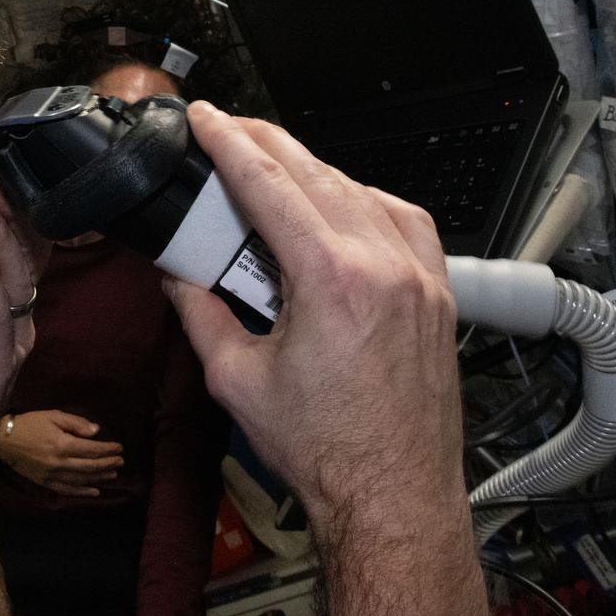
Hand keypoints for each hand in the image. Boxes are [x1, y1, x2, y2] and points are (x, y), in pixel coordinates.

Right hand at [0, 410, 123, 496]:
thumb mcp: (53, 416)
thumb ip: (76, 423)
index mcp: (63, 445)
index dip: (108, 449)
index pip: (92, 449)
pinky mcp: (45, 483)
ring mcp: (52, 475)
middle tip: (120, 461)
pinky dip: (83, 492)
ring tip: (113, 474)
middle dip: (108, 463)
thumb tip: (96, 432)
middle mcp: (60, 463)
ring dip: (100, 477)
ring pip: (82, 479)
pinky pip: (68, 490)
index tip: (120, 447)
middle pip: (90, 466)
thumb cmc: (29, 424)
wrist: (3, 441)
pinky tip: (95, 491)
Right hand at [163, 104, 460, 527]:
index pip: (270, 184)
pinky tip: (339, 206)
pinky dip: (365, 201)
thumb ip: (200, 311)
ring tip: (273, 170)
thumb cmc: (326, 452)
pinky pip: (404, 221)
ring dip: (313, 172)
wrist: (391, 497)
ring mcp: (420, 277)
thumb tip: (176, 271)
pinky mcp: (438, 294)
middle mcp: (384, 265)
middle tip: (229, 129)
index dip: (229, 142)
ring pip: (362, 190)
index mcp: (331, 278)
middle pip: (316, 174)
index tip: (204, 118)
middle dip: (266, 144)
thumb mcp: (235, 379)